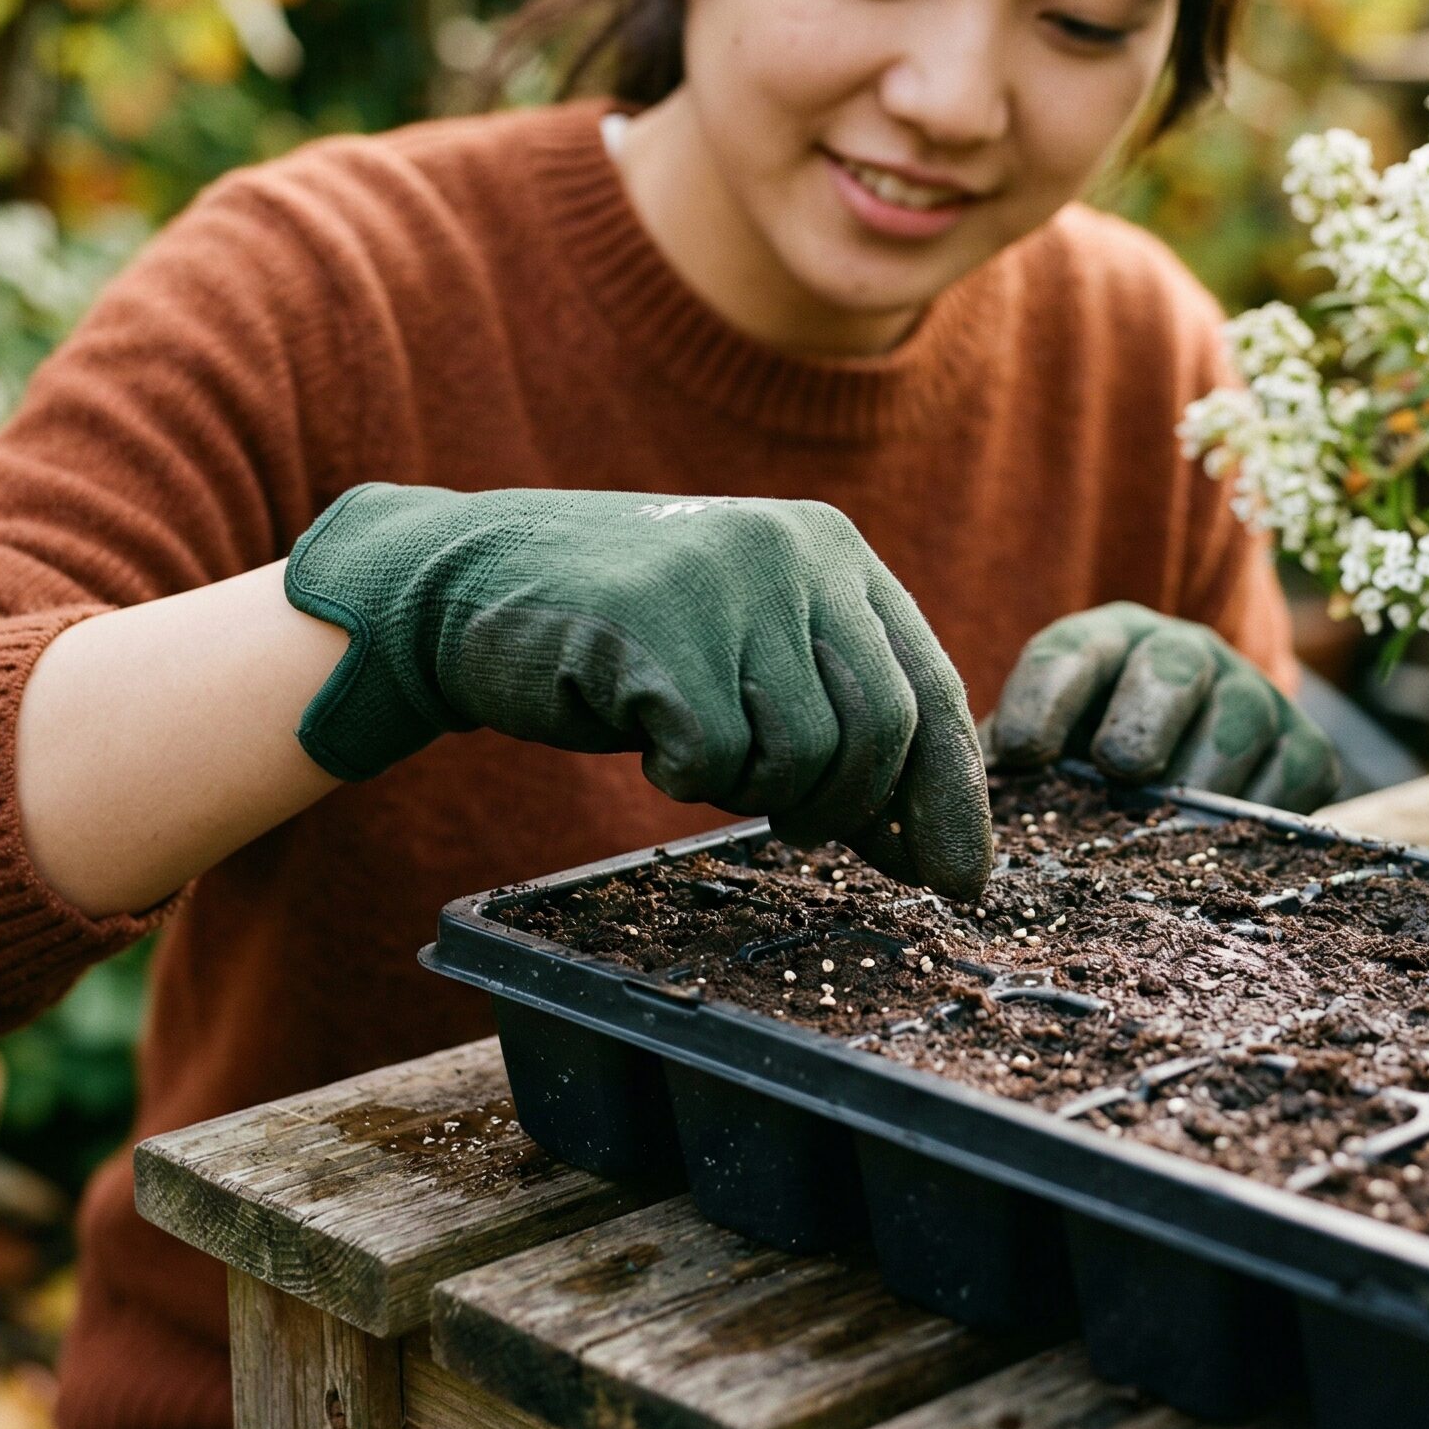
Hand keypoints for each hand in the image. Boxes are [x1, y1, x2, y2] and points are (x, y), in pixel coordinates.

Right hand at [284, 485, 991, 897]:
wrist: (469, 587)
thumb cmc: (626, 640)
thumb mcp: (752, 652)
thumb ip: (838, 712)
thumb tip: (927, 845)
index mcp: (833, 551)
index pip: (930, 685)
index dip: (952, 791)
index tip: (959, 877)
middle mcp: (793, 551)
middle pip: (881, 728)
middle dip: (846, 807)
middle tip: (792, 827)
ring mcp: (725, 582)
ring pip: (804, 754)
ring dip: (752, 789)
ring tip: (697, 751)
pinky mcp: (656, 626)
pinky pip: (715, 759)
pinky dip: (682, 776)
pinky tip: (646, 735)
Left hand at [985, 601, 1339, 812]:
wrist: (1193, 775)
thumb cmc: (1087, 772)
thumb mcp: (1040, 760)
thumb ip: (1003, 782)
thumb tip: (949, 836)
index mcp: (1099, 647)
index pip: (1067, 655)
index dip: (1043, 697)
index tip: (1020, 752)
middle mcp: (1179, 655)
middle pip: (1170, 665)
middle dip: (1146, 711)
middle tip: (1120, 764)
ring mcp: (1249, 694)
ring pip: (1241, 714)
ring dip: (1204, 771)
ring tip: (1171, 822)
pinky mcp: (1303, 744)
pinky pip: (1295, 768)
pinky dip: (1263, 807)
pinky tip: (1230, 845)